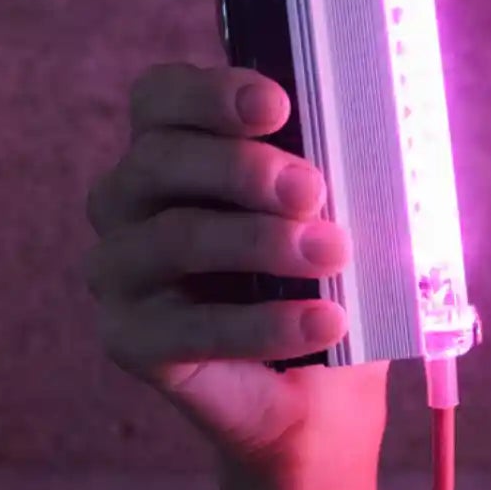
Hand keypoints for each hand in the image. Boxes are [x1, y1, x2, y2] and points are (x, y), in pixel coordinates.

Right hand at [81, 62, 388, 476]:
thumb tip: (370, 134)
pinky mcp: (129, 340)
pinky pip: (187, 328)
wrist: (326, 395)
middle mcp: (129, 204)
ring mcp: (120, 272)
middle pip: (160, 160)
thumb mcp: (340, 217)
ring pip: (171, 237)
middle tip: (314, 191)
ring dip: (260, 241)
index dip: (210, 94)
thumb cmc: (327, 284)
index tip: (277, 106)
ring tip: (334, 254)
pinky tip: (325, 323)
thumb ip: (334, 172)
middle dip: (243, 169)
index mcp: (175, 154)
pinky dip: (264, 325)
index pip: (161, 99)